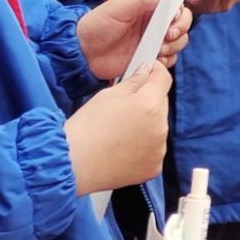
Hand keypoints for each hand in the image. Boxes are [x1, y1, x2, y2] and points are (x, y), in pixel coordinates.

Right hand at [65, 63, 171, 195]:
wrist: (75, 166)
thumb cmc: (87, 128)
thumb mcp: (108, 95)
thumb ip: (133, 81)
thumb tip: (145, 71)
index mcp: (150, 105)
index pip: (164, 79)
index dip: (155, 71)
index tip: (147, 71)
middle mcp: (160, 128)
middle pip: (161, 104)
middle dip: (148, 100)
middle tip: (125, 105)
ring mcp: (158, 150)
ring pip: (158, 127)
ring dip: (147, 124)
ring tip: (121, 130)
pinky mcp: (153, 168)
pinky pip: (153, 149)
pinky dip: (144, 146)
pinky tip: (123, 147)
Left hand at [78, 0, 193, 78]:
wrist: (84, 53)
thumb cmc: (97, 25)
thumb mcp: (118, 7)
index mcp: (149, 4)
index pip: (176, 4)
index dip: (179, 12)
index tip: (173, 20)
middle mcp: (155, 21)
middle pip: (183, 23)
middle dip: (180, 30)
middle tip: (167, 36)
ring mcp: (154, 40)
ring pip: (179, 42)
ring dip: (174, 46)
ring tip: (158, 49)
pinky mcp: (151, 57)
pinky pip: (169, 59)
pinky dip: (167, 60)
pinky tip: (155, 59)